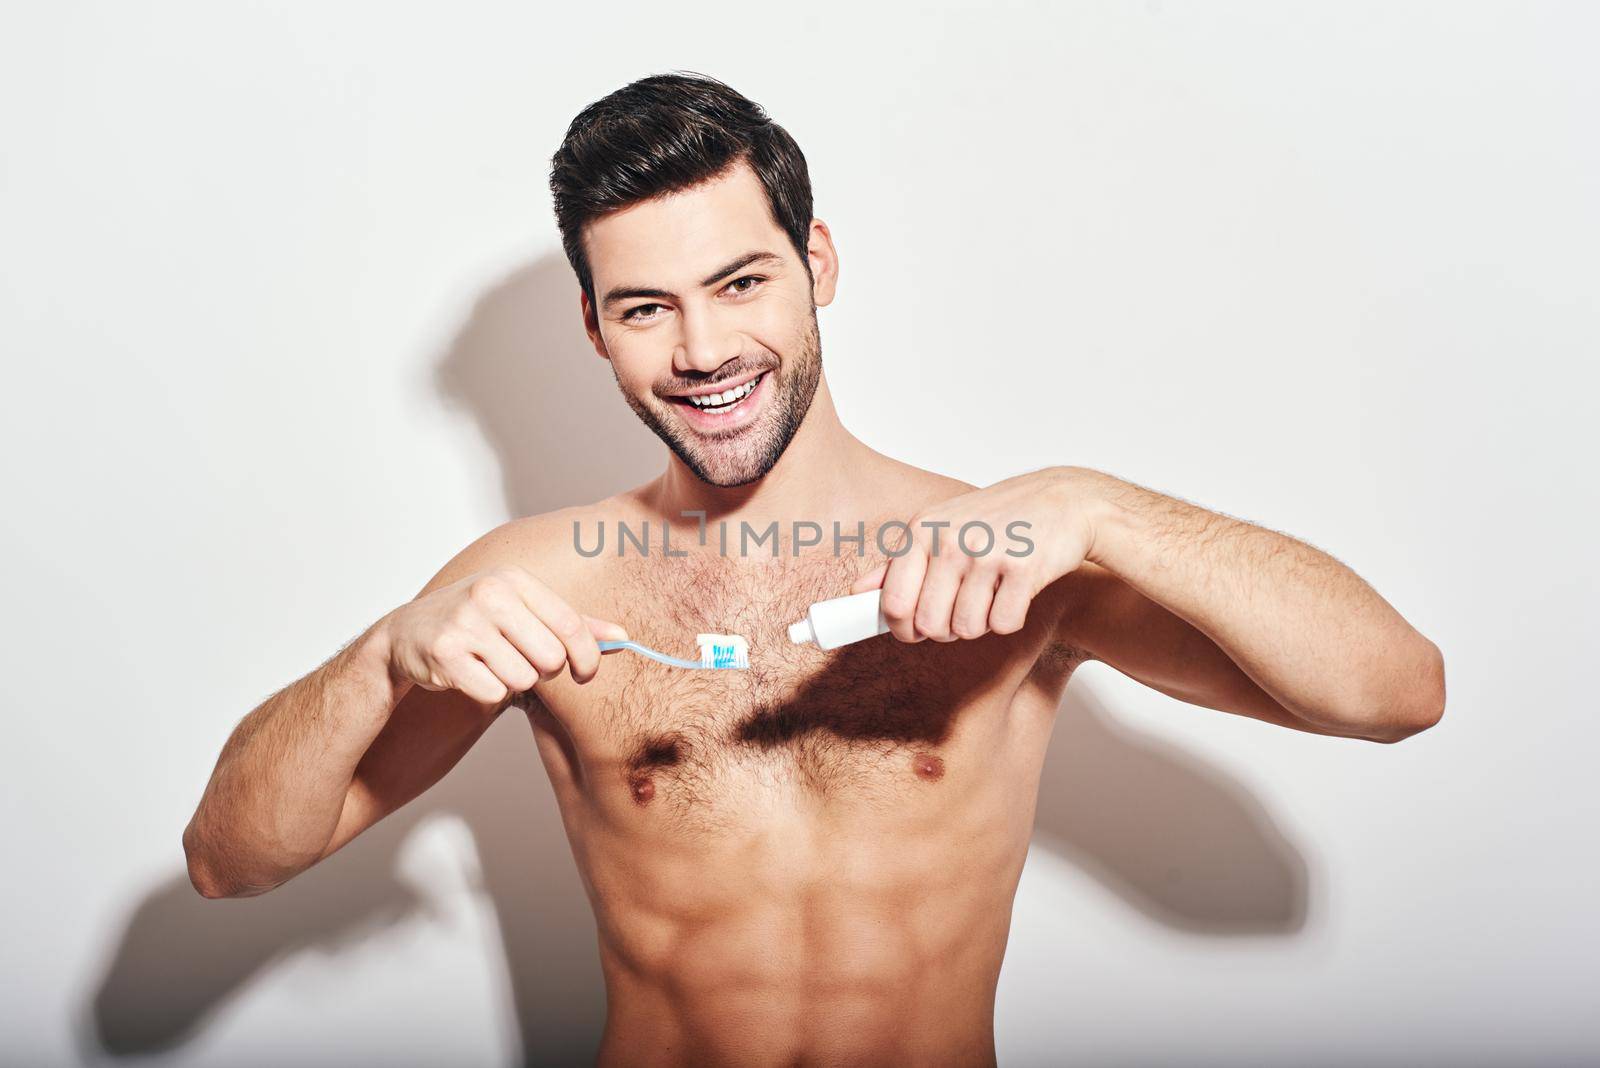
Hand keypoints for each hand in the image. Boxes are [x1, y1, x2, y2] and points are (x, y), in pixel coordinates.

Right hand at [376, 565, 627, 703]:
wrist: (407, 633)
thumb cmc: (476, 620)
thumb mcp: (523, 610)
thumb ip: (573, 623)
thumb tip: (622, 638)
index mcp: (515, 579)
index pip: (571, 626)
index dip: (587, 658)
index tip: (586, 673)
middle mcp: (490, 594)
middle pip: (550, 658)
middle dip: (541, 670)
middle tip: (520, 661)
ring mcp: (465, 623)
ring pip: (522, 678)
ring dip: (511, 681)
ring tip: (490, 663)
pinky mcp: (445, 653)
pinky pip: (492, 692)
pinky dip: (486, 691)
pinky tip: (469, 673)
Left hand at [849, 466, 1104, 641]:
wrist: (1064, 500)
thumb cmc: (998, 517)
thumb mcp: (942, 527)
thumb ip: (900, 563)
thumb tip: (858, 592)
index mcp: (922, 530)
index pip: (893, 603)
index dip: (902, 628)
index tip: (914, 630)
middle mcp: (951, 540)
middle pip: (929, 624)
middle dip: (945, 629)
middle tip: (961, 611)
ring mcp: (987, 554)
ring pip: (967, 629)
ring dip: (980, 624)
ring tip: (990, 596)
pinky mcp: (1024, 569)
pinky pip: (1004, 624)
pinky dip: (1010, 619)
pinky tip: (1015, 593)